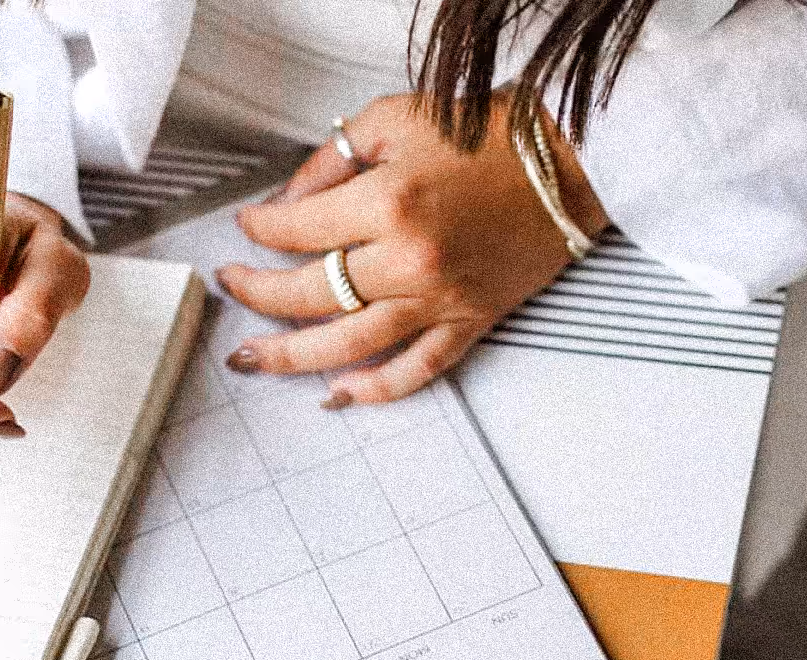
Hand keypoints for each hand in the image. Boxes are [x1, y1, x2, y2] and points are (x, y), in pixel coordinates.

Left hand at [217, 92, 607, 405]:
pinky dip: (373, 390)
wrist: (573, 160)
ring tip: (253, 358)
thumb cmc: (493, 135)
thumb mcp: (398, 119)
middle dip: (258, 294)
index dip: (260, 229)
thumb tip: (288, 202)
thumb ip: (334, 160)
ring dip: (291, 355)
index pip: (298, 230)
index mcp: (390, 203)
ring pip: (347, 344)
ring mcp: (439, 299)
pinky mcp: (469, 322)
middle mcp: (410, 260)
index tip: (247, 227)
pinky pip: (415, 371)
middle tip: (232, 288)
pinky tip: (337, 393)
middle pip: (309, 295)